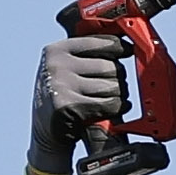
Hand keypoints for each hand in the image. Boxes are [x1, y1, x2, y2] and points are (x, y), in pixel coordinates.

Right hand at [29, 30, 131, 174]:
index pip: (99, 42)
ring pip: (112, 86)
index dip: (119, 47)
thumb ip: (86, 55)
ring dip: (119, 96)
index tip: (129, 51)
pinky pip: (108, 104)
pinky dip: (117, 108)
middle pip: (110, 66)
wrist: (46, 132)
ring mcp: (60, 85)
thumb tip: (125, 41)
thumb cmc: (63, 97)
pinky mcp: (67, 106)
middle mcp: (56, 64)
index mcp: (56, 50)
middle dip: (119, 78)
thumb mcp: (65, 70)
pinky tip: (114, 109)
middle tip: (114, 87)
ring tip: (110, 100)